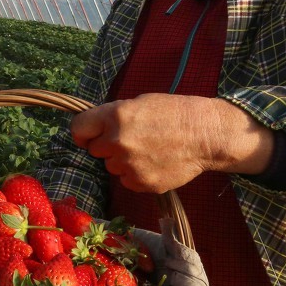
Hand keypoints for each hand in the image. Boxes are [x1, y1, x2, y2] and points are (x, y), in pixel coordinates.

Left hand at [69, 94, 273, 192]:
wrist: (206, 135)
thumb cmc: (175, 113)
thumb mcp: (140, 103)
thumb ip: (114, 117)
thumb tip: (94, 130)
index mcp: (116, 116)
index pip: (79, 128)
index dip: (83, 132)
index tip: (87, 136)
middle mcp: (118, 141)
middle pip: (95, 150)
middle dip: (107, 146)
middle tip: (131, 140)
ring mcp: (129, 164)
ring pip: (111, 167)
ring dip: (122, 161)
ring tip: (148, 150)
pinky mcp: (141, 182)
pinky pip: (127, 180)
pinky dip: (136, 174)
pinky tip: (154, 162)